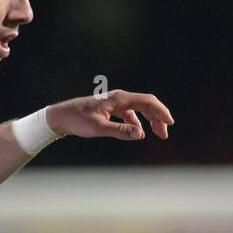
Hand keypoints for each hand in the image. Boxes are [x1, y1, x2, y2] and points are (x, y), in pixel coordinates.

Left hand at [47, 91, 173, 141]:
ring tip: (157, 133)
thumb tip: (140, 134)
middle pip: (146, 104)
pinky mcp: (111, 108)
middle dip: (158, 118)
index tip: (170, 124)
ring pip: (139, 109)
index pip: (147, 102)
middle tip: (165, 134)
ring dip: (150, 120)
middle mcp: (120, 98)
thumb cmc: (78, 121)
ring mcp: (115, 102)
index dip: (161, 112)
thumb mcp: (99, 128)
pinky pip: (130, 113)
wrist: (62, 116)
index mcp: (120, 99)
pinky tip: (138, 132)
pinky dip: (137, 122)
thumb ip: (120, 131)